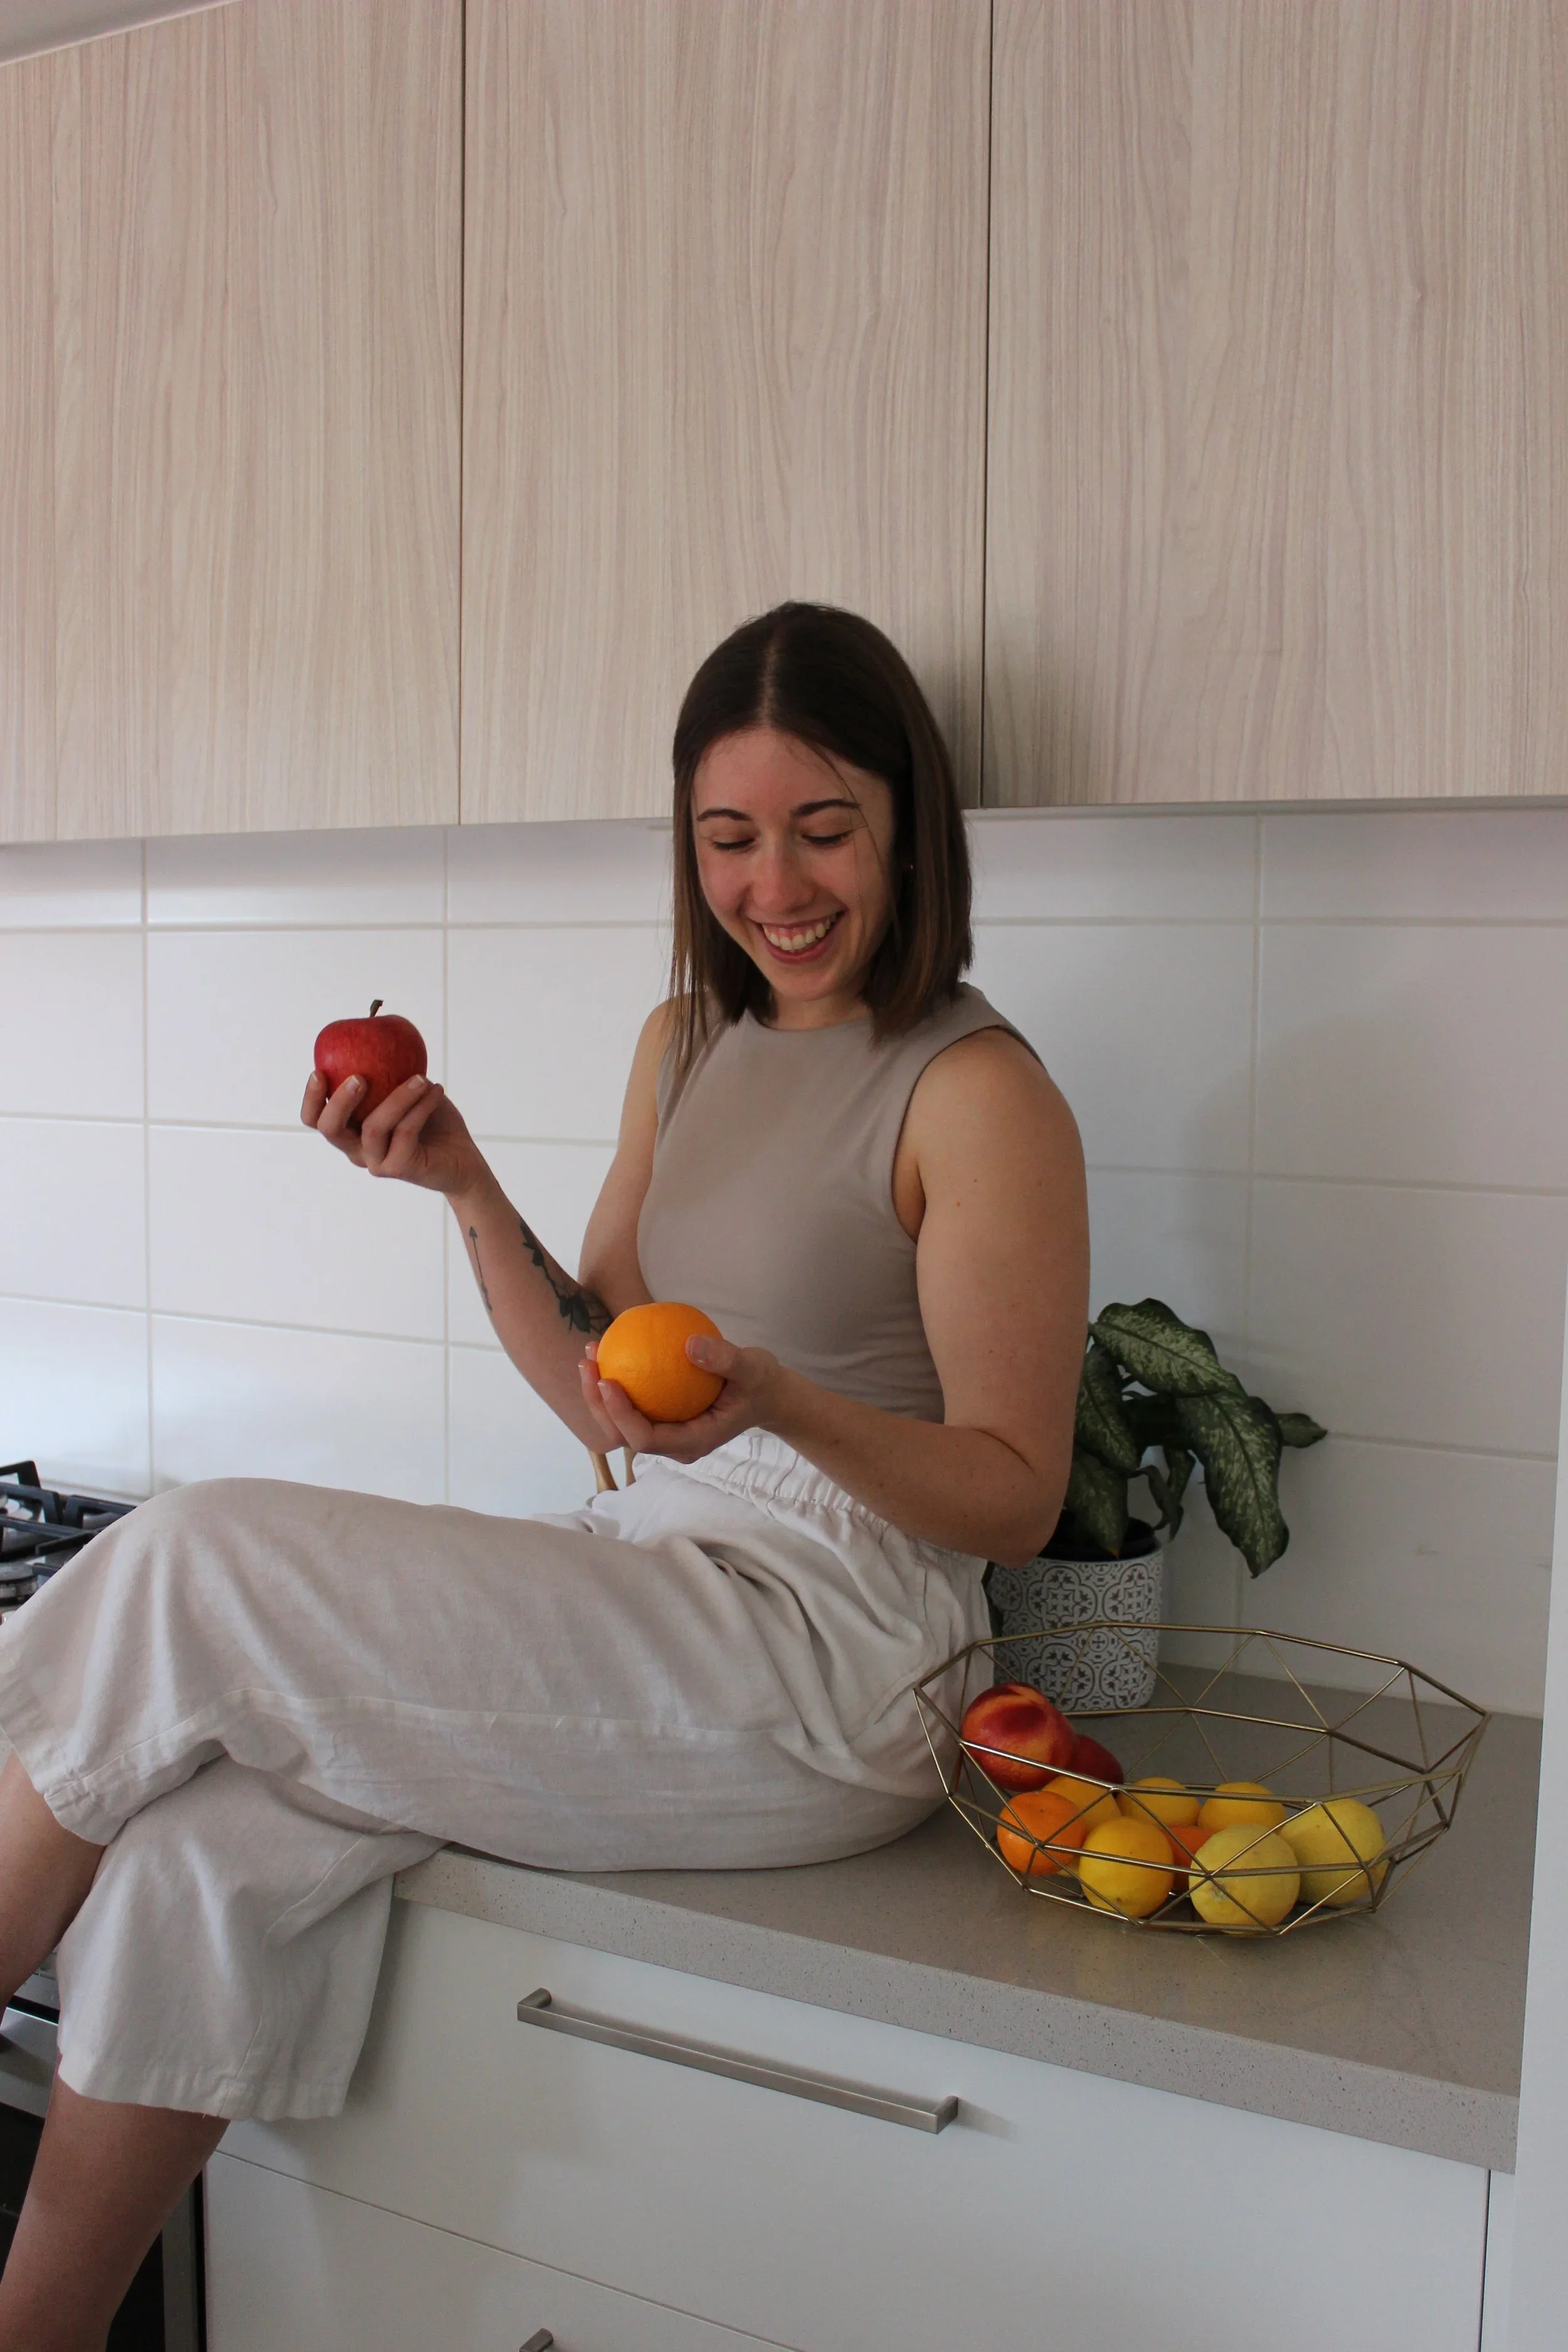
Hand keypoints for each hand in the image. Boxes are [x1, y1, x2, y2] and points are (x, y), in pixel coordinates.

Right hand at [301, 1069, 487, 1197]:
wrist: (462, 1160)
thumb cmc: (433, 1122)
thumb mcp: (408, 1090)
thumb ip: (390, 1071)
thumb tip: (380, 1031)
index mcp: (351, 1130)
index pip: (316, 1119)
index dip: (311, 1098)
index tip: (319, 1071)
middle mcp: (358, 1149)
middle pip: (331, 1129)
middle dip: (340, 1100)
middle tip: (360, 1077)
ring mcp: (377, 1161)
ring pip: (373, 1127)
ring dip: (398, 1097)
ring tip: (421, 1078)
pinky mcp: (400, 1168)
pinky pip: (405, 1132)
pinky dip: (420, 1106)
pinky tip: (435, 1089)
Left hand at [577, 1331, 784, 1464]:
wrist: (767, 1395)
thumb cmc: (761, 1383)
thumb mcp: (753, 1368)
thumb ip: (726, 1359)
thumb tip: (690, 1345)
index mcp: (694, 1441)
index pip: (647, 1439)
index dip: (622, 1416)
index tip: (609, 1381)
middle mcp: (675, 1444)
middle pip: (624, 1435)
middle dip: (599, 1404)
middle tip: (589, 1363)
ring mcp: (668, 1432)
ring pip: (621, 1423)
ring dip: (599, 1393)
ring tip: (590, 1353)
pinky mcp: (663, 1417)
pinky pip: (632, 1403)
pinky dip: (616, 1381)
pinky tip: (609, 1349)